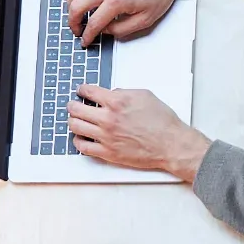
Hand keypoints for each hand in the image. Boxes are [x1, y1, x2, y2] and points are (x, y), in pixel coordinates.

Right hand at [66, 0, 182, 45]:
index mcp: (117, 1)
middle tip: (77, 29)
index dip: (87, 35)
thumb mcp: (147, 19)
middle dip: (73, 22)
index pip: (94, 23)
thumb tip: (106, 30)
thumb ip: (123, 29)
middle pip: (77, 7)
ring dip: (70, 5)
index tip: (85, 40)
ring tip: (76, 13)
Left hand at [69, 85, 208, 180]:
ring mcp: (106, 137)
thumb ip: (124, 92)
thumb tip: (112, 93)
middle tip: (73, 105)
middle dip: (72, 105)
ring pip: (75, 127)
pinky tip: (81, 137)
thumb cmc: (162, 121)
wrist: (170, 144)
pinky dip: (78, 140)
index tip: (81, 91)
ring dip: (72, 121)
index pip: (88, 92)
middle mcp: (108, 119)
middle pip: (76, 109)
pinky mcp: (107, 152)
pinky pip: (83, 147)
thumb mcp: (145, 95)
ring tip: (75, 120)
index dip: (82, 90)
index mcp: (117, 101)